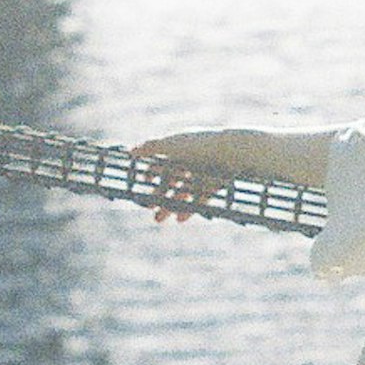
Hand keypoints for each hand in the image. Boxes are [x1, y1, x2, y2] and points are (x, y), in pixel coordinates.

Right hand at [132, 130, 255, 225]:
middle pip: (171, 180)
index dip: (151, 173)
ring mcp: (205, 173)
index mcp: (182, 147)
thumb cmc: (202, 145)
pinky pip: (199, 199)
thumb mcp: (173, 145)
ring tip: (160, 220)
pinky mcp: (216, 185)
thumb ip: (151, 147)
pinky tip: (180, 218)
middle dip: (158, 195)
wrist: (234, 153)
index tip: (142, 184)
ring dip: (170, 205)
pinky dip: (189, 209)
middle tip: (148, 209)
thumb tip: (130, 152)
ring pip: (183, 192)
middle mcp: (193, 160)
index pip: (162, 161)